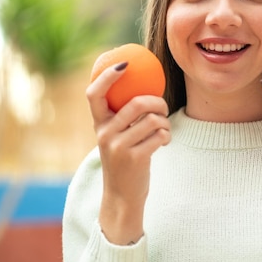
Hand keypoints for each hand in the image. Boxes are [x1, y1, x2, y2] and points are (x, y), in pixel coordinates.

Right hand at [87, 62, 170, 243]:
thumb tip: (145, 85)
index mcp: (98, 124)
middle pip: (137, 103)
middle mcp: (105, 134)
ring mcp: (119, 147)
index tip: (124, 64)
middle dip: (157, 102)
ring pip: (153, 119)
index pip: (94, 93)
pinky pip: (160, 135)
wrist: (122, 197)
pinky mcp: (135, 158)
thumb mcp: (115, 137)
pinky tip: (164, 142)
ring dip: (165, 123)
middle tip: (162, 108)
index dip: (108, 76)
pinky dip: (167, 136)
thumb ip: (122, 116)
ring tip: (163, 130)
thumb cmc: (124, 160)